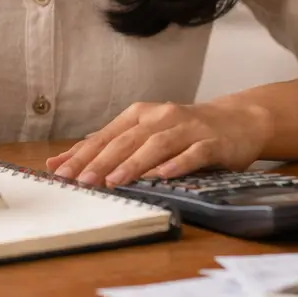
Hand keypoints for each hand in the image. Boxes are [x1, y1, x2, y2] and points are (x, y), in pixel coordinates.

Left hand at [45, 100, 272, 187]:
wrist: (238, 119)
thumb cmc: (184, 131)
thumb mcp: (146, 133)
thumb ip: (111, 146)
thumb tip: (65, 160)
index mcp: (141, 115)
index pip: (106, 135)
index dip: (82, 154)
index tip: (60, 172)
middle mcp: (162, 117)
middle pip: (127, 140)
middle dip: (101, 161)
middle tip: (81, 181)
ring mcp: (188, 128)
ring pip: (157, 145)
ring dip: (134, 163)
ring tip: (114, 180)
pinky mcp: (212, 142)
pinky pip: (193, 153)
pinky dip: (177, 164)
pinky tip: (163, 175)